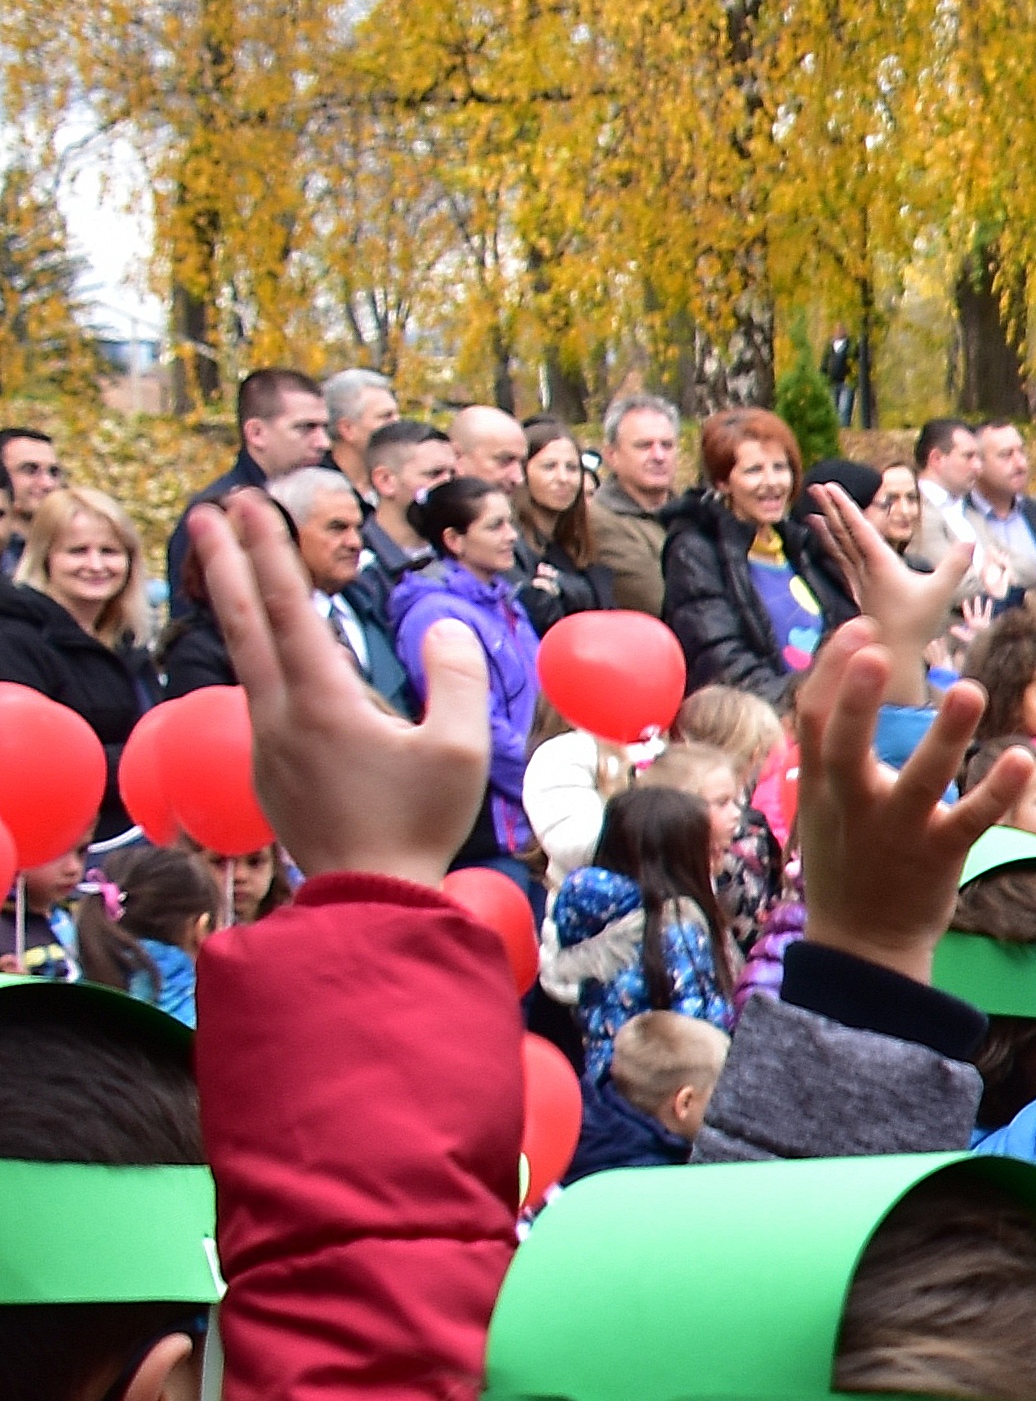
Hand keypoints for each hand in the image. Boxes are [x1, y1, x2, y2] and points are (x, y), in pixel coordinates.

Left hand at [189, 500, 488, 885]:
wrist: (369, 898)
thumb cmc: (420, 824)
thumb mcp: (463, 750)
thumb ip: (460, 680)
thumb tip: (445, 628)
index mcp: (324, 701)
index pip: (286, 607)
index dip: (268, 549)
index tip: (250, 502)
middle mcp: (280, 714)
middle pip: (241, 621)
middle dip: (224, 560)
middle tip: (208, 510)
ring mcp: (265, 744)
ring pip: (241, 658)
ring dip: (232, 607)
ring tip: (224, 571)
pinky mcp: (266, 770)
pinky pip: (259, 700)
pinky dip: (254, 659)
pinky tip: (267, 658)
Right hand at [788, 623, 1035, 974]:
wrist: (862, 943)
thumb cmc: (847, 856)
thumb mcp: (821, 799)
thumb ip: (829, 743)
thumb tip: (844, 671)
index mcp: (820, 783)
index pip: (813, 718)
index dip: (832, 670)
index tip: (859, 626)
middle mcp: (854, 803)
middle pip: (846, 745)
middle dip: (857, 698)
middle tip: (878, 647)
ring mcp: (897, 831)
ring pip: (921, 780)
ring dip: (945, 736)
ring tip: (970, 690)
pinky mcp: (939, 856)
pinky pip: (971, 820)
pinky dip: (995, 792)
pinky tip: (1020, 759)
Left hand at [813, 488, 974, 666]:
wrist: (894, 654)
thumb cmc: (917, 624)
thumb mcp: (941, 593)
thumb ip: (954, 566)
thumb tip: (970, 542)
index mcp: (880, 565)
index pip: (859, 529)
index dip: (844, 507)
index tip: (829, 487)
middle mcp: (865, 570)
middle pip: (844, 535)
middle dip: (830, 510)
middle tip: (816, 488)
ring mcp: (860, 583)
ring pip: (839, 550)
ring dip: (827, 530)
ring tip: (812, 515)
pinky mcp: (861, 594)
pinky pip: (843, 565)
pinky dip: (834, 551)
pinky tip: (831, 547)